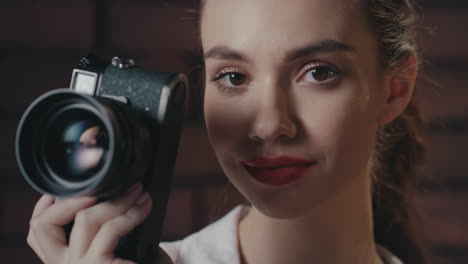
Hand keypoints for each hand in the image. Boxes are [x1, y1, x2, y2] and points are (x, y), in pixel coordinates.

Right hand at [27, 184, 151, 263]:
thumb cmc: (141, 263)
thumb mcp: (115, 243)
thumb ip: (101, 226)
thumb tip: (107, 189)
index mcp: (64, 260)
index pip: (38, 233)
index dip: (45, 206)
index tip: (64, 188)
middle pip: (44, 225)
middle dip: (71, 198)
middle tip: (101, 186)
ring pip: (84, 219)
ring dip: (115, 199)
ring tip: (136, 191)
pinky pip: (112, 228)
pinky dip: (131, 212)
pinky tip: (145, 205)